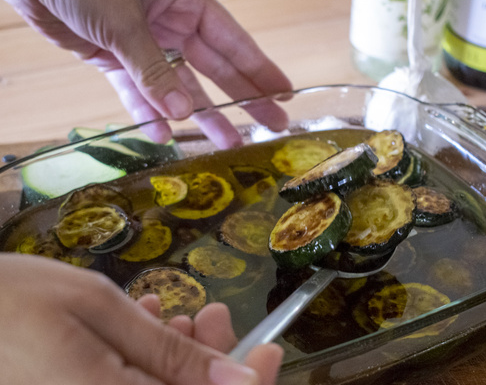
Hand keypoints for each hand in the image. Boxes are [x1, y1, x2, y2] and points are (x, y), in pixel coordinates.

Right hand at [0, 253, 282, 384]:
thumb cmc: (13, 299)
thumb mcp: (99, 310)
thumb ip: (169, 354)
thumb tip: (241, 381)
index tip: (270, 351)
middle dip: (214, 365)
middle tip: (213, 314)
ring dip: (182, 360)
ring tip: (173, 313)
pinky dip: (153, 365)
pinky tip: (144, 328)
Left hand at [1, 0, 291, 146]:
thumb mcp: (124, 20)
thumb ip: (153, 69)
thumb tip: (183, 113)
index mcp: (186, 2)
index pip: (233, 41)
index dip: (260, 69)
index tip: (284, 93)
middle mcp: (171, 25)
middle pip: (215, 69)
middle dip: (243, 98)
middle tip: (271, 125)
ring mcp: (144, 46)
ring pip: (180, 87)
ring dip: (201, 116)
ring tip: (227, 143)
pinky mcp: (115, 61)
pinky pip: (138, 93)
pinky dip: (148, 113)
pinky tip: (162, 135)